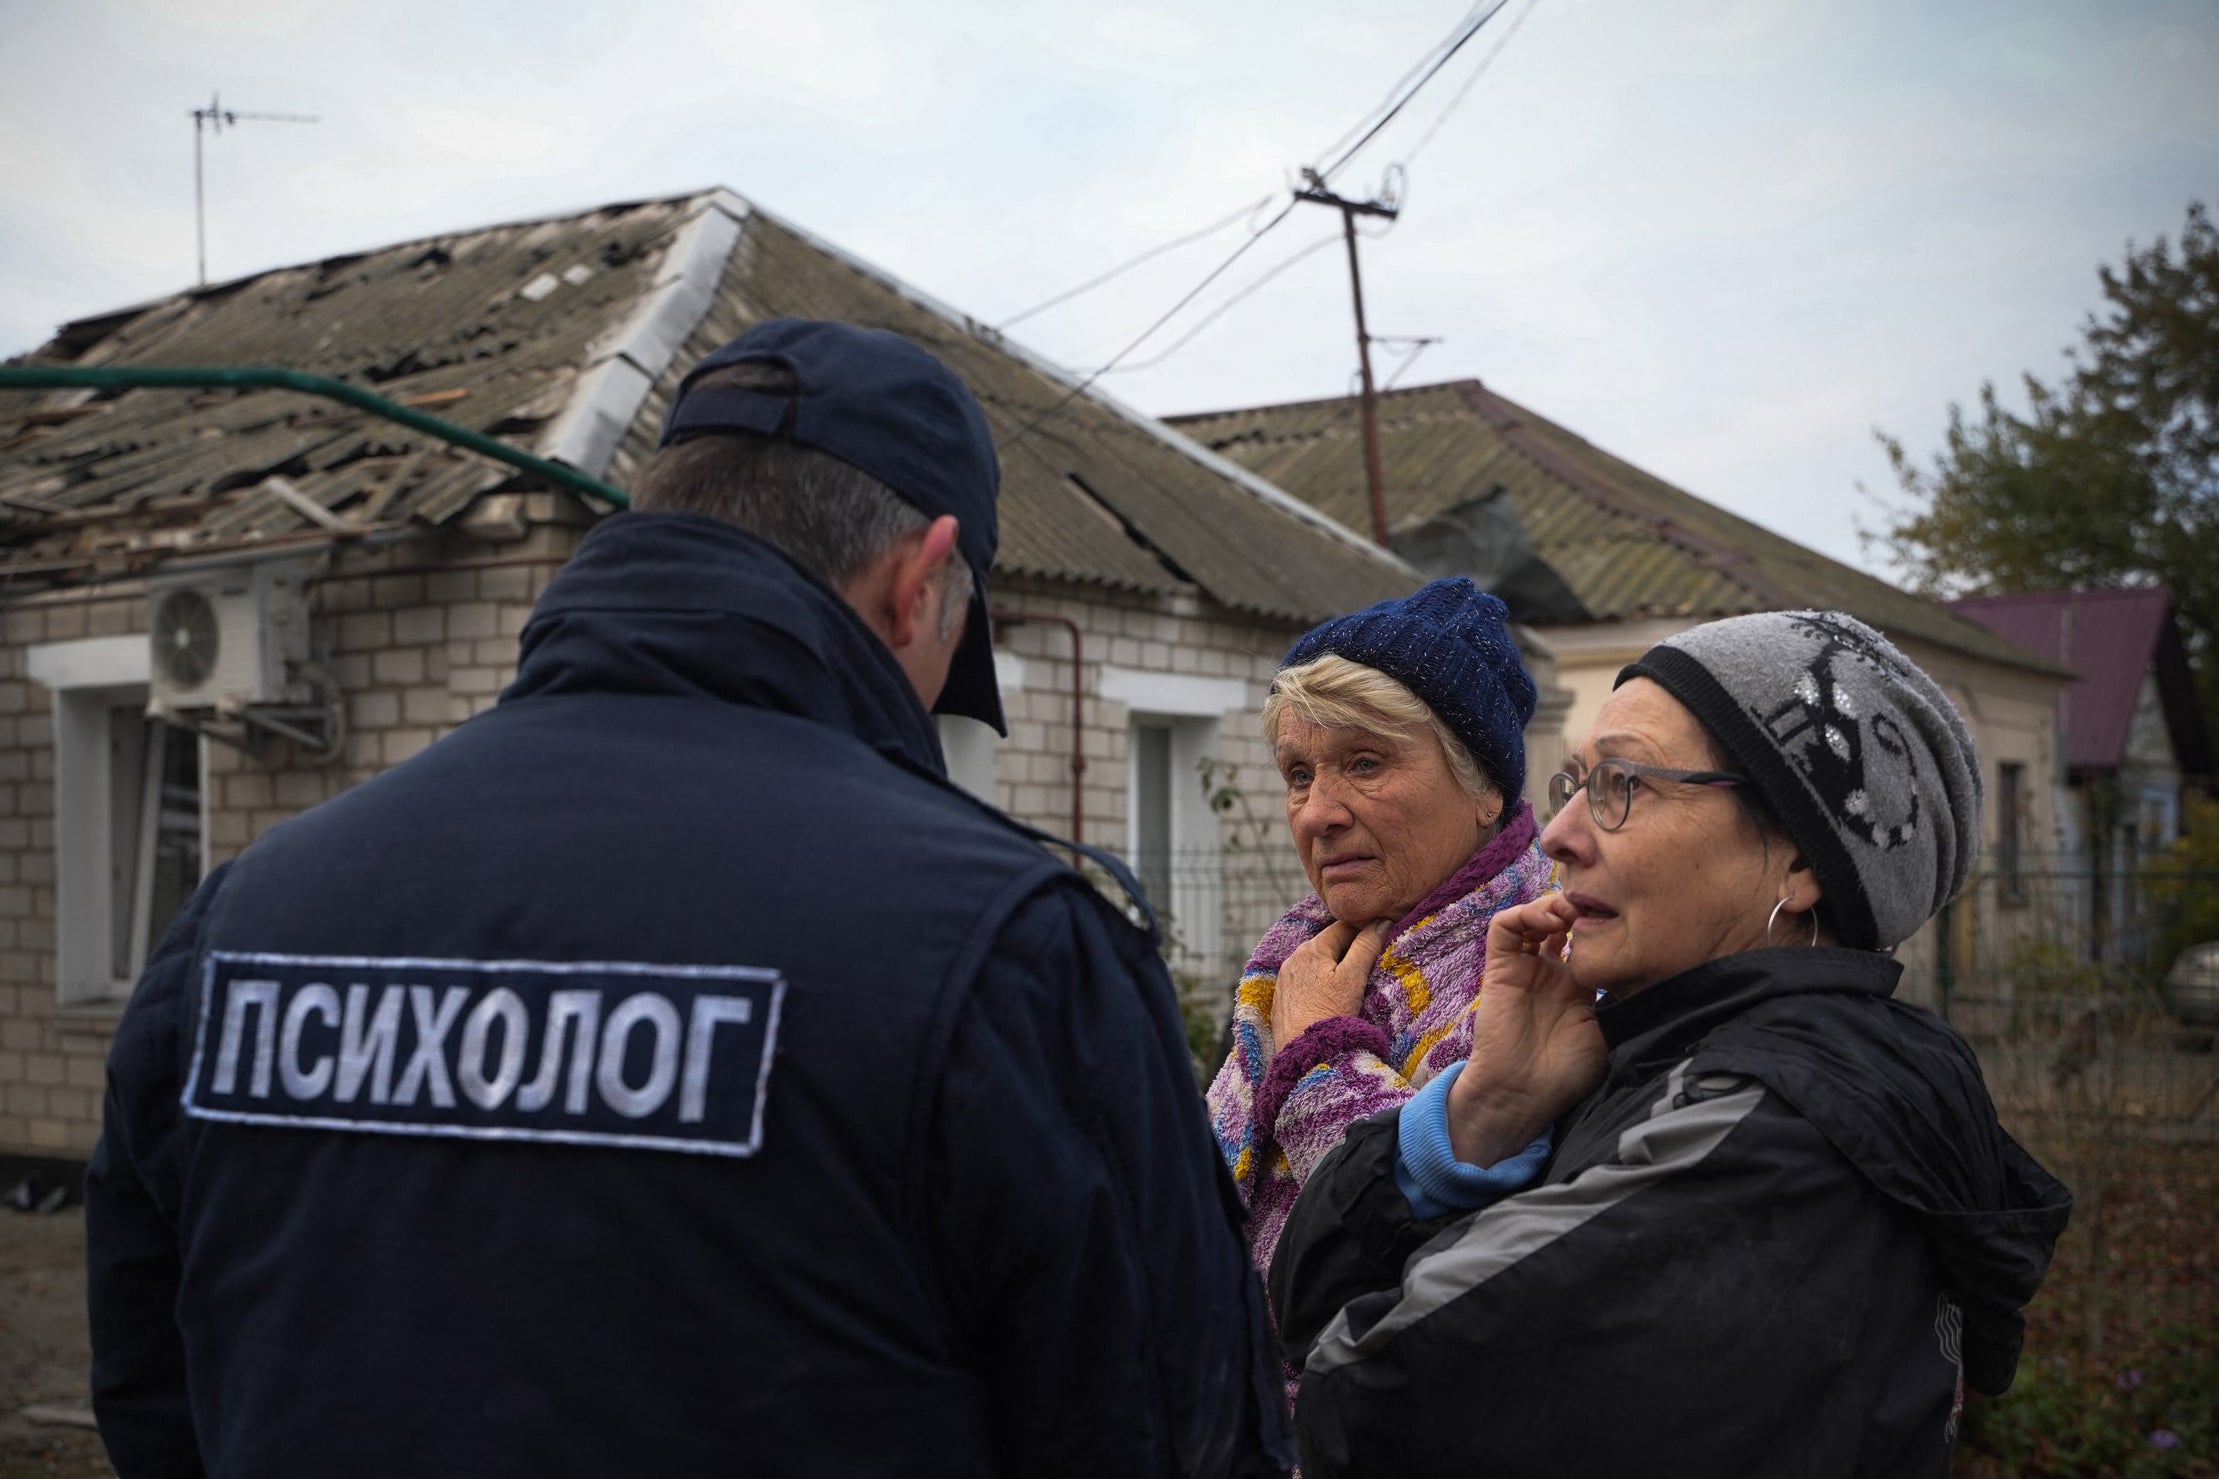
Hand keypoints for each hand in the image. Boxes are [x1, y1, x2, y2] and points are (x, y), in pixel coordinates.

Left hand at [1271, 918, 1391, 1045]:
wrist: (1305, 1054)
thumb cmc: (1330, 1014)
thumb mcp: (1353, 978)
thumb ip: (1366, 946)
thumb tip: (1381, 921)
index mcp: (1311, 949)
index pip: (1342, 927)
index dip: (1363, 928)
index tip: (1379, 937)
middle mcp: (1292, 959)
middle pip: (1326, 945)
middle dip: (1346, 948)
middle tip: (1368, 960)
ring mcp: (1284, 980)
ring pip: (1314, 964)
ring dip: (1331, 966)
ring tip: (1350, 980)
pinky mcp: (1282, 1000)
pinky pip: (1303, 982)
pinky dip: (1317, 983)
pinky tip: (1328, 996)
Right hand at [1445, 895, 1608, 1165]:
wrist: (1526, 1092)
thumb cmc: (1568, 1072)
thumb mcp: (1609, 1031)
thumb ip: (1621, 1001)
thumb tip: (1651, 976)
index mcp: (1576, 986)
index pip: (1586, 939)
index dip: (1601, 923)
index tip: (1624, 918)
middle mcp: (1548, 972)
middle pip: (1558, 920)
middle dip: (1577, 906)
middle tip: (1598, 905)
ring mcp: (1523, 968)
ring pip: (1531, 916)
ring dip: (1551, 905)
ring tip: (1573, 911)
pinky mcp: (1499, 967)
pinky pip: (1503, 927)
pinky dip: (1523, 914)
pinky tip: (1550, 921)